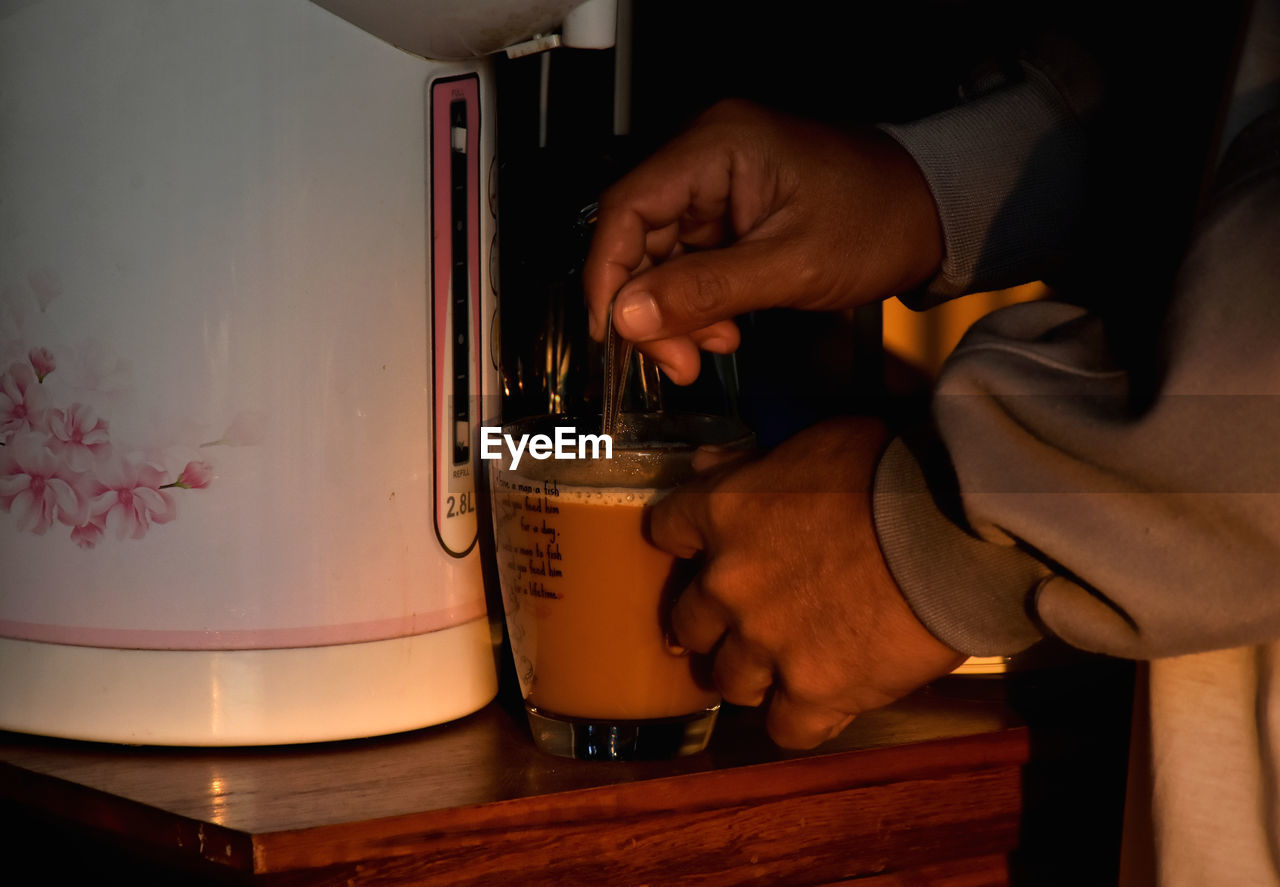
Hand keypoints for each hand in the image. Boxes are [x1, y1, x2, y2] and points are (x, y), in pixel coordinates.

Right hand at [584, 99, 942, 383]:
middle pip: (638, 236)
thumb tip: (627, 317)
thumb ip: (705, 291)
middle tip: (676, 362)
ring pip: (660, 257)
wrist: (932, 214)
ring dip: (674, 312)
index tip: (613, 333)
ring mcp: (716, 185)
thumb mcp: (790, 266)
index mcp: (715, 146)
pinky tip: (722, 331)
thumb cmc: (876, 223)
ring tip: (710, 349)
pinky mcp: (730, 214)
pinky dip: (697, 304)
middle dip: (648, 306)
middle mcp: (705, 156)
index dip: (608, 274)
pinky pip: (689, 263)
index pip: (627, 208)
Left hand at [649, 418, 963, 748]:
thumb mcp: (813, 443)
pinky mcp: (815, 692)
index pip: (666, 530)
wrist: (949, 527)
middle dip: (710, 625)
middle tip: (742, 622)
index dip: (684, 543)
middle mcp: (729, 585)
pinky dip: (800, 719)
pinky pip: (785, 729)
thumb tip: (706, 466)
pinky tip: (822, 705)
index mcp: (723, 513)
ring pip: (729, 681)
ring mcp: (767, 645)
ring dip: (750, 674)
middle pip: (688, 622)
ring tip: (783, 667)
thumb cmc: (888, 469)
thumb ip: (751, 465)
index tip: (701, 549)